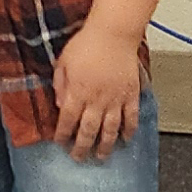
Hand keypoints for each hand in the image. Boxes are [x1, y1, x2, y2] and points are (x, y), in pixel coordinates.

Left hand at [51, 24, 144, 159]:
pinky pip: (131, 117)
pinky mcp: (131, 95)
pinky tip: (126, 140)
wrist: (113, 34)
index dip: (63, 134)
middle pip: (88, 130)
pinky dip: (130, 130)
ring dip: (106, 145)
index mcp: (78, 92)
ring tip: (101, 156)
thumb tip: (61, 106)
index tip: (60, 143)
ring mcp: (116, 99)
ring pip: (111, 129)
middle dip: (82, 147)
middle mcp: (97, 99)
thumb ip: (60, 85)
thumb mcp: (63, 63)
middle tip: (79, 158)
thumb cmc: (86, 44)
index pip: (68, 120)